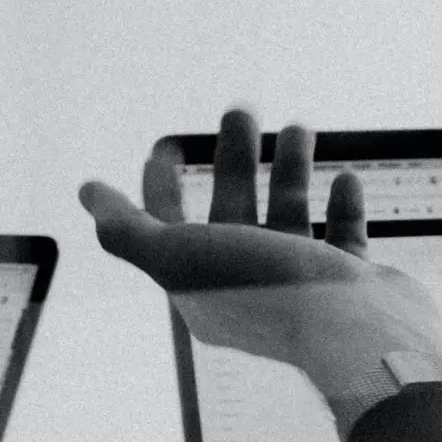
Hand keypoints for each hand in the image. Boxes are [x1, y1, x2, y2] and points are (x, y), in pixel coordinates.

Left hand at [80, 109, 441, 429]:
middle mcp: (251, 288)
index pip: (169, 230)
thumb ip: (127, 229)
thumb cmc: (264, 290)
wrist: (354, 331)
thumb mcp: (177, 256)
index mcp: (203, 287)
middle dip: (232, 160)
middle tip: (241, 110)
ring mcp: (304, 288)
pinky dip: (342, 207)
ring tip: (299, 127)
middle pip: (231, 211)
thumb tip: (87, 194)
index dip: (160, 186)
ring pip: (289, 218)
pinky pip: (344, 239)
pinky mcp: (352, 286)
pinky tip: (344, 178)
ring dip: (290, 171)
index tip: (167, 143)